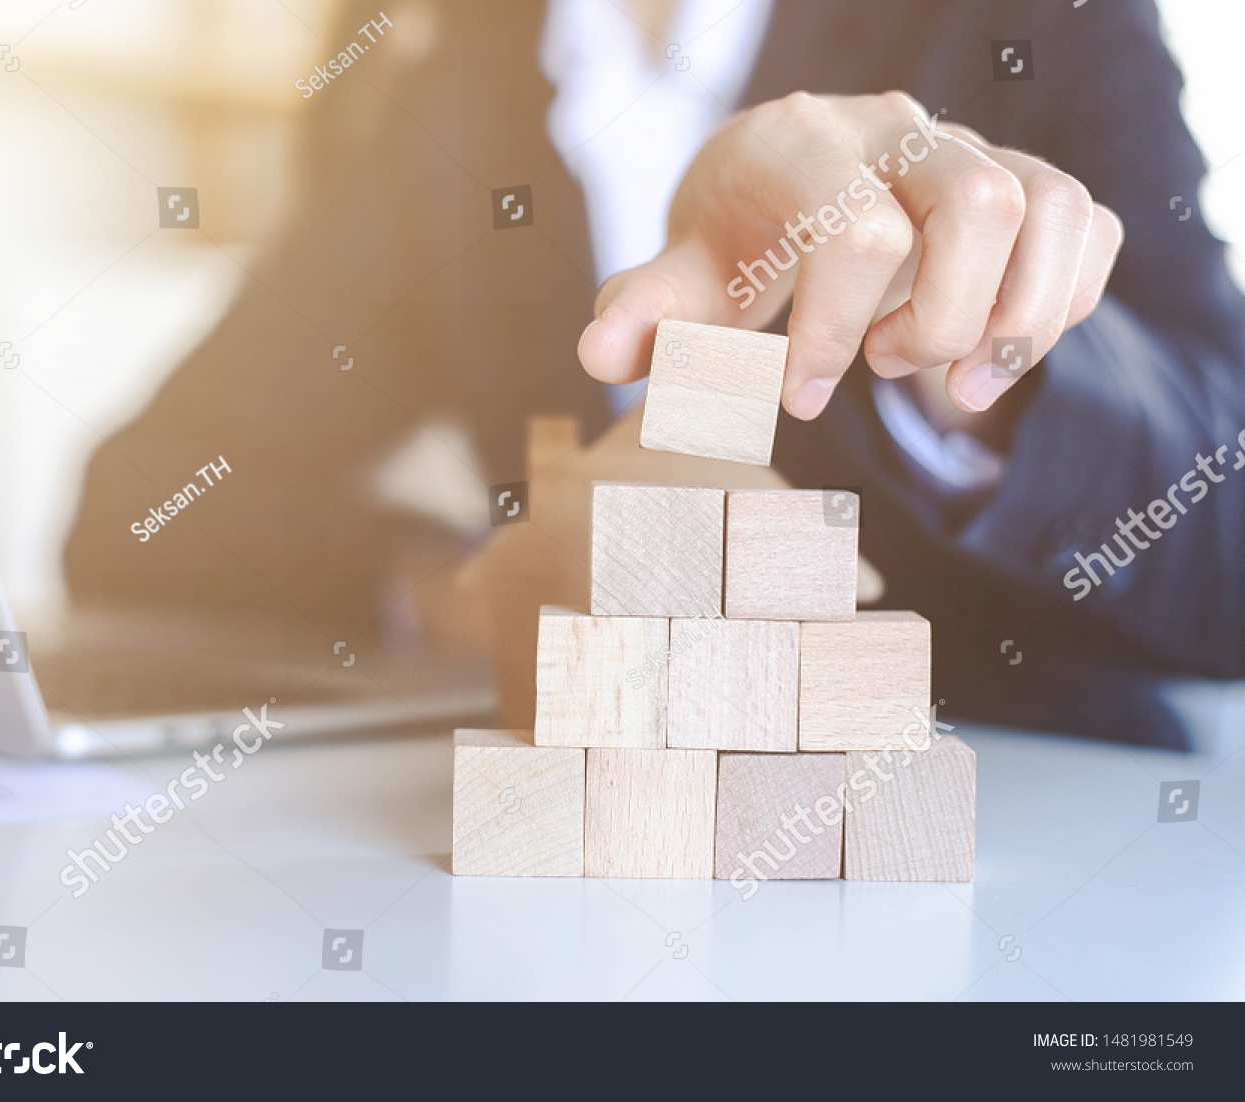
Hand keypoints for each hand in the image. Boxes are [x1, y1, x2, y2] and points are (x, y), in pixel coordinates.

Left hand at [577, 92, 1123, 417]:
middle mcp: (897, 129)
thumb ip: (647, 312)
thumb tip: (601, 354)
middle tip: (884, 367)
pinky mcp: (1024, 180)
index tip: (798, 395)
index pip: (853, 229)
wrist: (791, 185)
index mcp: (802, 143)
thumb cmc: (735, 237)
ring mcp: (970, 148)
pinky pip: (1088, 223)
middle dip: (938, 318)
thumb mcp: (685, 277)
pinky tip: (997, 348)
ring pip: (1050, 205)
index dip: (832, 332)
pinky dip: (1066, 300)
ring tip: (959, 381)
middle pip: (978, 202)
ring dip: (1018, 316)